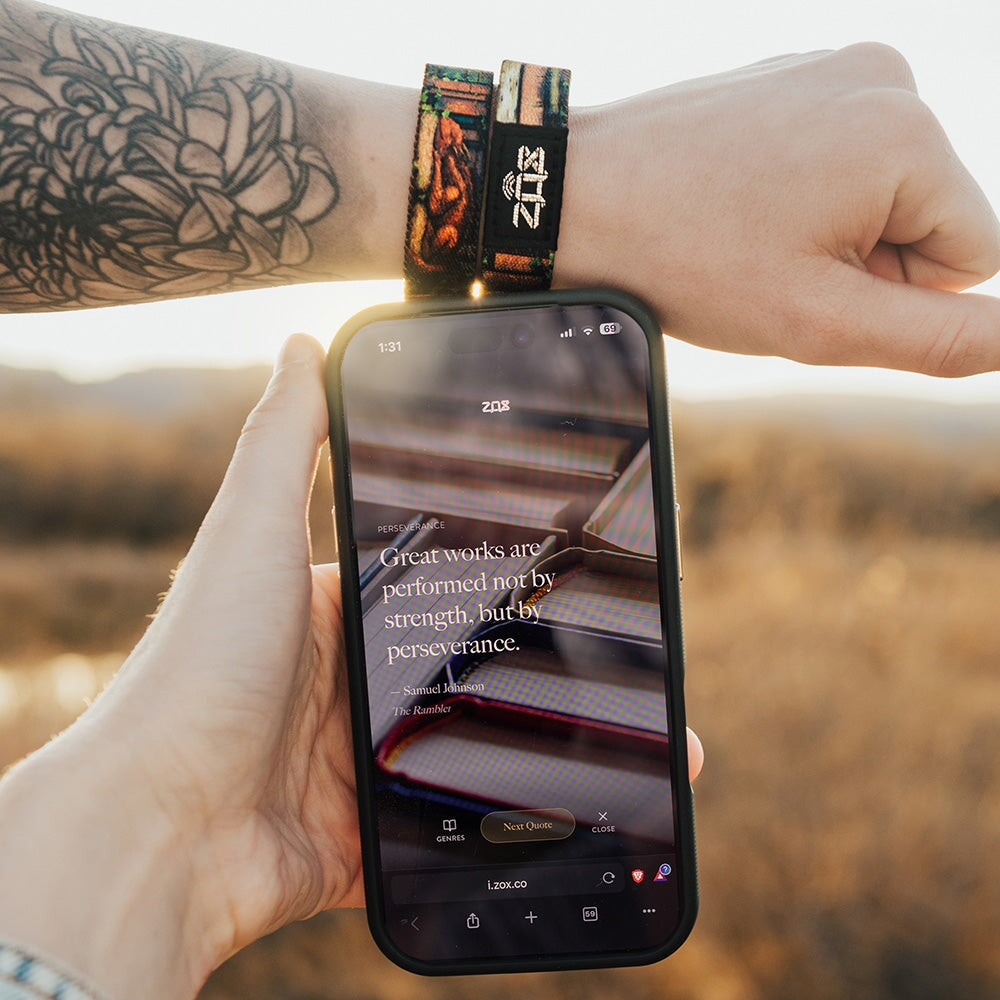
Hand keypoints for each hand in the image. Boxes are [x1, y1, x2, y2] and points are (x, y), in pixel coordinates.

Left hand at [0, 334, 703, 999]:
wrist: (156, 825)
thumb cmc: (200, 664)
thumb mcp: (250, 531)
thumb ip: (285, 440)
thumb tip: (300, 341)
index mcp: (331, 615)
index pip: (429, 587)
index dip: (496, 583)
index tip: (574, 577)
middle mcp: (345, 688)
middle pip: (459, 677)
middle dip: (537, 680)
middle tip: (628, 676)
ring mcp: (356, 767)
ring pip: (465, 760)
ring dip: (538, 761)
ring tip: (625, 753)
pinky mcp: (361, 839)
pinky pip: (440, 838)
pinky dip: (497, 838)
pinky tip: (571, 828)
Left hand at [558, 43, 999, 375]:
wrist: (573, 199)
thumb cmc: (687, 259)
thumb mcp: (820, 321)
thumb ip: (938, 338)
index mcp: (909, 133)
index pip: (971, 258)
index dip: (893, 299)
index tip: (807, 286)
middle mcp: (885, 78)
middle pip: (927, 222)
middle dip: (859, 264)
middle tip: (768, 265)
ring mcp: (833, 68)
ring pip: (878, 197)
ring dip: (825, 236)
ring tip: (747, 236)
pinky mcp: (792, 78)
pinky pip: (833, 164)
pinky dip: (797, 201)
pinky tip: (736, 207)